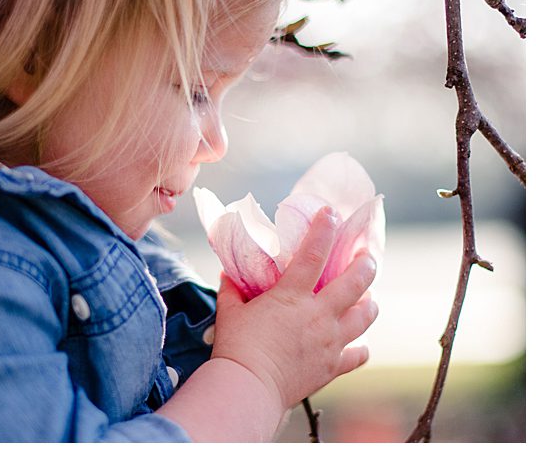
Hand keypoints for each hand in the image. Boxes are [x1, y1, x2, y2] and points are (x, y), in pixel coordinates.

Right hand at [210, 207, 377, 405]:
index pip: (313, 254)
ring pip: (366, 315)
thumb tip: (230, 274)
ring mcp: (331, 341)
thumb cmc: (236, 347)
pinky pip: (358, 354)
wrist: (249, 386)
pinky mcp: (334, 365)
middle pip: (356, 282)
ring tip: (368, 296)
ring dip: (370, 302)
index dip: (324, 230)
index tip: (332, 213)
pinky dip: (360, 348)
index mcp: (292, 297)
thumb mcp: (230, 312)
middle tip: (367, 256)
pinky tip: (357, 344)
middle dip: (365, 263)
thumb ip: (233, 290)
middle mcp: (319, 315)